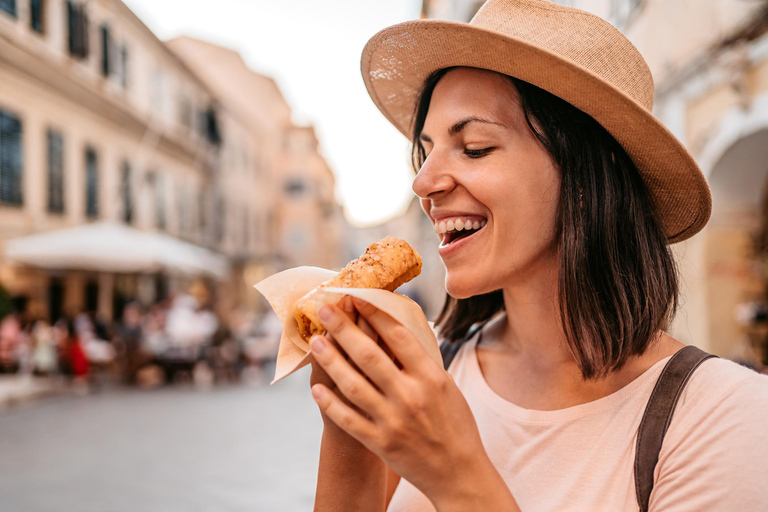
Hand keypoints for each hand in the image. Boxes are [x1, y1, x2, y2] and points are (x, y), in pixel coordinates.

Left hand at [309, 297, 508, 508]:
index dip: (374, 313)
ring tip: (316, 341)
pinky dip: (330, 404)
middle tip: (326, 308)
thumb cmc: (454, 424)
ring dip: (331, 361)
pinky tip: (316, 388)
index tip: (356, 296)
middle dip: (344, 329)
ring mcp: (394, 421)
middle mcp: (411, 396)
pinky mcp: (381, 443)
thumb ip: (421, 361)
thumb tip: (395, 328)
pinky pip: (349, 419)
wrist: (459, 473)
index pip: (398, 337)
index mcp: (431, 378)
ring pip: (354, 385)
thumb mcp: (446, 386)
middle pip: (370, 355)